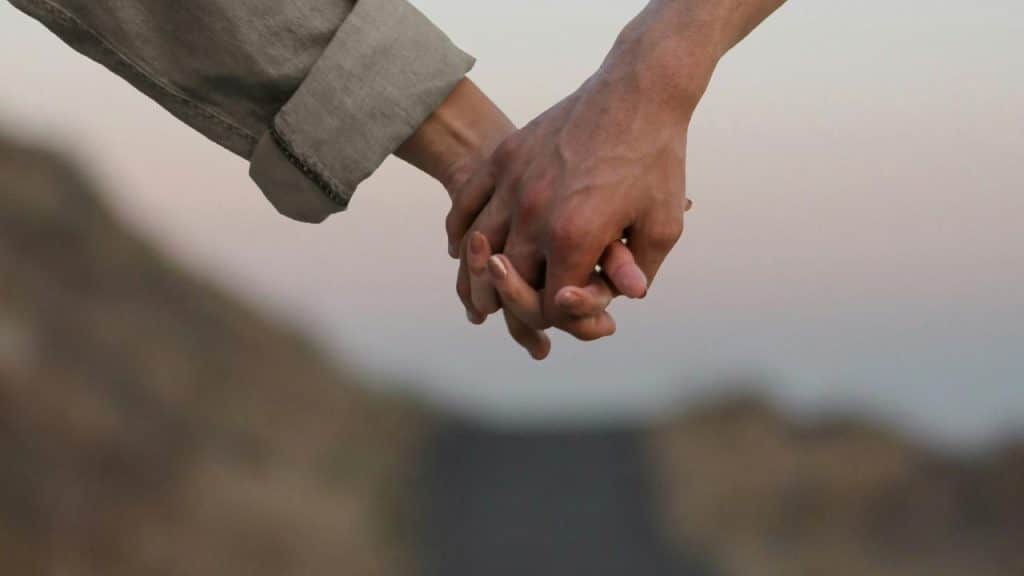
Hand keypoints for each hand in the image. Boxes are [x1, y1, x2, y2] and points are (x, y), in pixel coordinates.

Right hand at [396, 78, 632, 358]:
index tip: (573, 308)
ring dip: (479, 276)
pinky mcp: (505, 157)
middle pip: (507, 279)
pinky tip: (464, 249)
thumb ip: (638, 271)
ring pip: (478, 246)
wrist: (638, 90)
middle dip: (517, 302)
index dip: (561, 318)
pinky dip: (460, 233)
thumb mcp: (663, 225)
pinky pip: (466, 204)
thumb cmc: (656, 160)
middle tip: (525, 307)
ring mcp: (514, 181)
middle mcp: (535, 212)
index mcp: (575, 236)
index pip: (550, 303)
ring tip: (486, 293)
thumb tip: (623, 300)